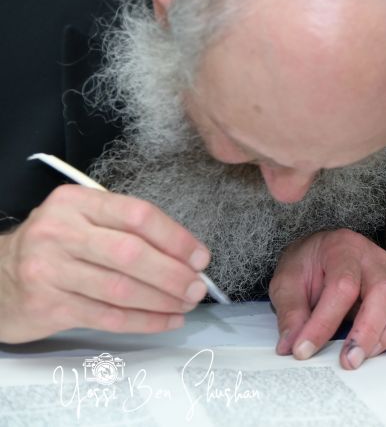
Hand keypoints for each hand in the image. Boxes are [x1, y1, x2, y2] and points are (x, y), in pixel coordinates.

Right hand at [0, 184, 210, 342]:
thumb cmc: (56, 247)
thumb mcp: (84, 221)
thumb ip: (127, 229)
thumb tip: (186, 254)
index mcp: (76, 202)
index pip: (137, 215)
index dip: (175, 238)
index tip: (200, 257)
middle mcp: (60, 232)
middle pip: (130, 253)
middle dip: (172, 273)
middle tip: (198, 287)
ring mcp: (50, 270)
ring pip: (120, 288)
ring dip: (162, 300)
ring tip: (186, 304)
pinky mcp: (48, 305)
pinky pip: (107, 316)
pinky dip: (143, 321)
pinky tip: (165, 320)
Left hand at [269, 229, 385, 369]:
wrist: (321, 252)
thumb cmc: (308, 266)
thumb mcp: (287, 282)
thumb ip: (291, 312)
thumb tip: (292, 344)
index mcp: (343, 249)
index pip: (342, 286)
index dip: (324, 322)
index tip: (304, 349)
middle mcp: (375, 259)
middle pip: (384, 292)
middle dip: (367, 332)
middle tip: (349, 360)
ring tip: (369, 355)